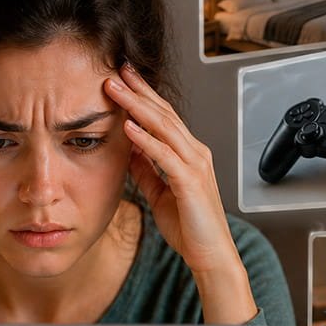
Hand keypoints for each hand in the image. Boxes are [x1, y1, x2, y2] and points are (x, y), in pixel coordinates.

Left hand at [104, 65, 257, 323]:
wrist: (210, 255)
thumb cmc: (189, 228)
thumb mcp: (159, 193)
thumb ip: (146, 170)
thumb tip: (128, 150)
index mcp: (189, 154)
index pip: (164, 117)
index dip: (143, 95)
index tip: (123, 78)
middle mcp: (195, 153)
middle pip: (163, 114)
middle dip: (138, 91)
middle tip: (116, 71)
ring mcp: (195, 166)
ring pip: (163, 128)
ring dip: (137, 107)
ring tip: (115, 90)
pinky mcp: (190, 182)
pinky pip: (164, 156)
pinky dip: (146, 140)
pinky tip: (129, 127)